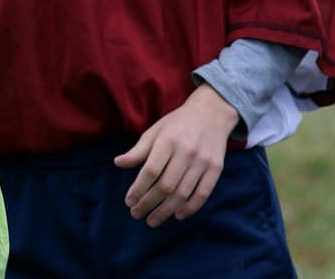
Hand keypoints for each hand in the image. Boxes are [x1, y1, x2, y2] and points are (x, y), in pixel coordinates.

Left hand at [113, 84, 241, 226]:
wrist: (211, 114)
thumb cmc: (177, 124)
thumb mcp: (154, 131)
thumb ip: (138, 150)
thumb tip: (118, 164)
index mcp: (167, 141)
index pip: (150, 171)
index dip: (138, 189)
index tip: (128, 201)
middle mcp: (186, 152)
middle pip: (166, 186)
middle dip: (149, 203)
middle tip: (136, 214)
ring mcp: (203, 162)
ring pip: (183, 193)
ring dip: (166, 210)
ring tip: (153, 220)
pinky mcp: (216, 169)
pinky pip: (203, 193)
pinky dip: (190, 207)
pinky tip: (177, 215)